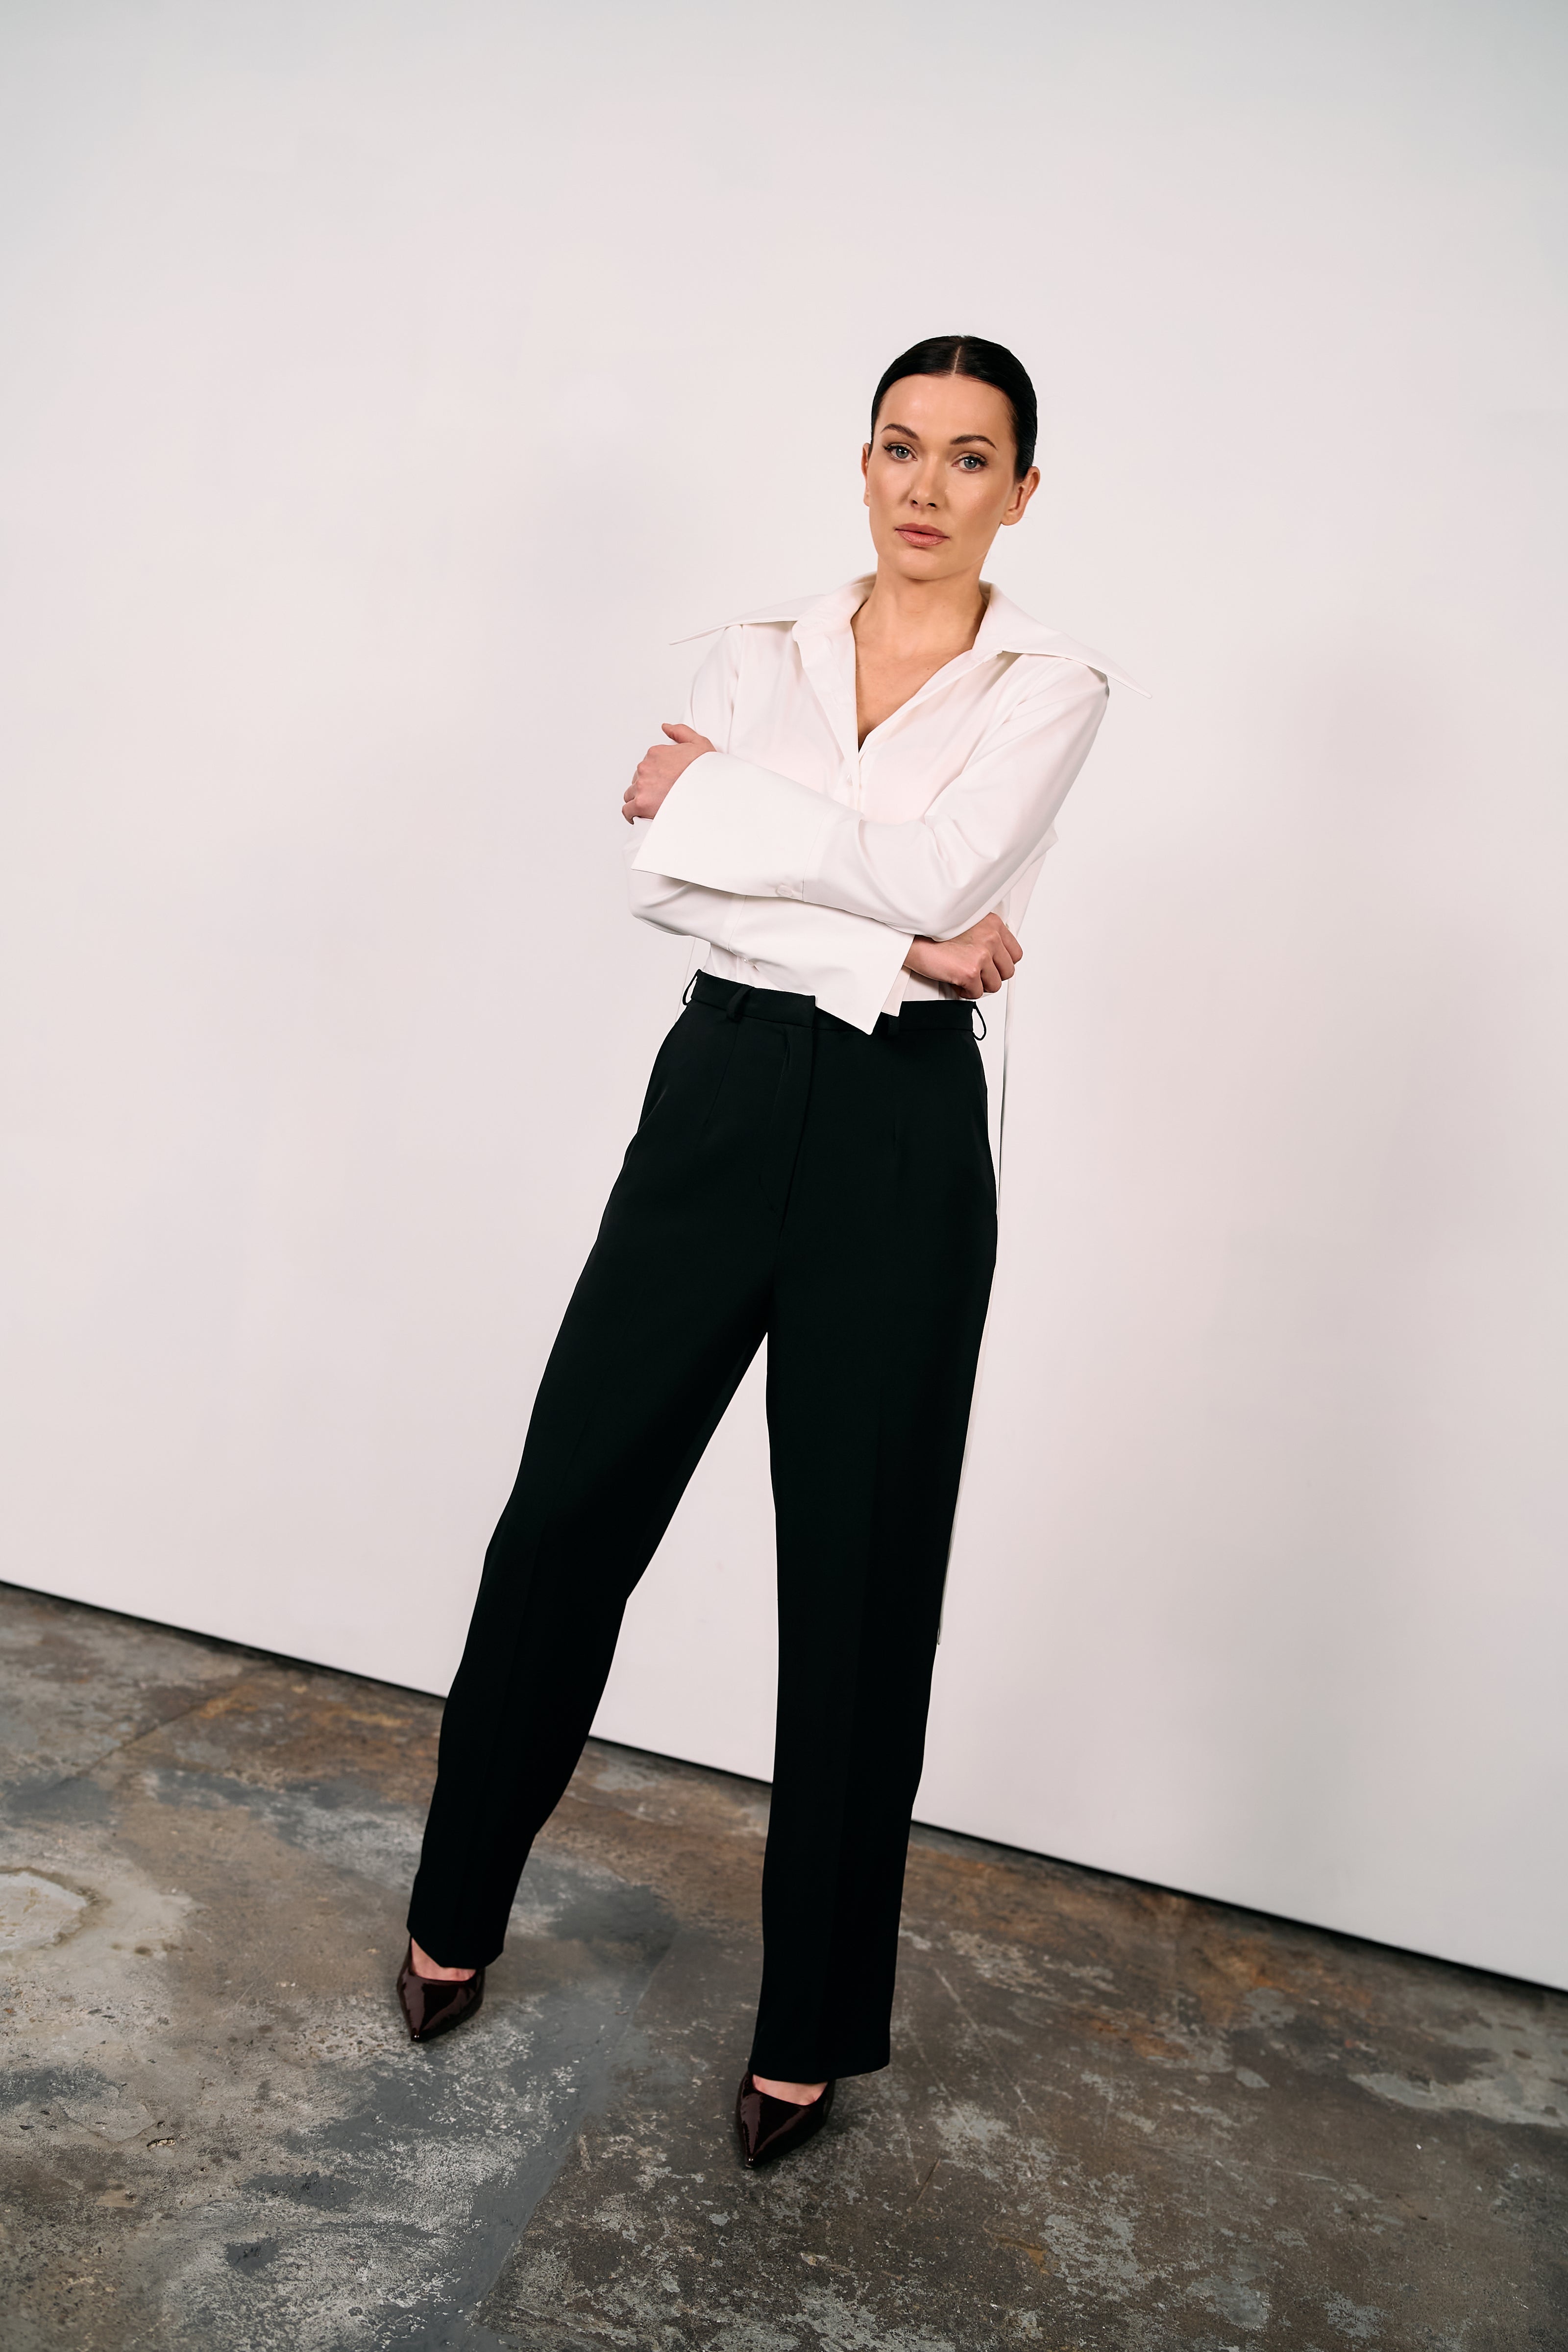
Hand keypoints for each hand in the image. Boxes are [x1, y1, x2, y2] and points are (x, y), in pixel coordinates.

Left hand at [622, 724, 715, 823]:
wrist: (710, 791)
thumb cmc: (706, 771)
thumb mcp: (698, 743)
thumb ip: (680, 732)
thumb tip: (665, 727)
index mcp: (655, 753)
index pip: (646, 765)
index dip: (655, 775)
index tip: (664, 783)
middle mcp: (645, 768)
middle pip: (637, 779)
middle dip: (647, 787)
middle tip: (662, 796)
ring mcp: (642, 785)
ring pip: (631, 794)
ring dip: (640, 799)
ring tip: (655, 807)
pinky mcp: (641, 803)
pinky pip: (628, 810)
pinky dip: (632, 814)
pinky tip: (640, 816)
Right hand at [903, 912, 1021, 996]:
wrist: (911, 936)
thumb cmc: (933, 931)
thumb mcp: (967, 924)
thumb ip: (985, 936)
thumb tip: (996, 958)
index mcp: (993, 924)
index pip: (1015, 953)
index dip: (1001, 963)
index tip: (991, 966)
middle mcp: (991, 937)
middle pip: (1007, 971)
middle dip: (991, 976)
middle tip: (975, 973)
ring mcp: (982, 954)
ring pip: (994, 985)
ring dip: (978, 985)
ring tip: (962, 976)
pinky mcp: (970, 971)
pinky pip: (977, 993)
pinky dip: (965, 992)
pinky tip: (954, 981)